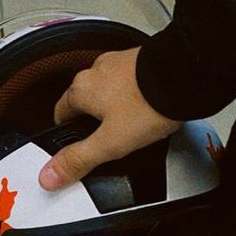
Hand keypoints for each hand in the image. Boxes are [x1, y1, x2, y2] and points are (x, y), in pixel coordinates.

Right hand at [38, 47, 180, 189]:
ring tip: (132, 125)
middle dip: (93, 120)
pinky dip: (135, 93)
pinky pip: (130, 80)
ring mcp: (119, 62)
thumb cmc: (149, 104)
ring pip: (108, 89)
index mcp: (81, 90)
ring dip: (115, 104)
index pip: (60, 113)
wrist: (186, 74)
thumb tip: (48, 176)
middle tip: (108, 140)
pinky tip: (148, 108)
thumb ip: (78, 160)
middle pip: (85, 101)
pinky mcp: (142, 59)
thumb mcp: (110, 143)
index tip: (75, 146)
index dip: (67, 133)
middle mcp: (96, 71)